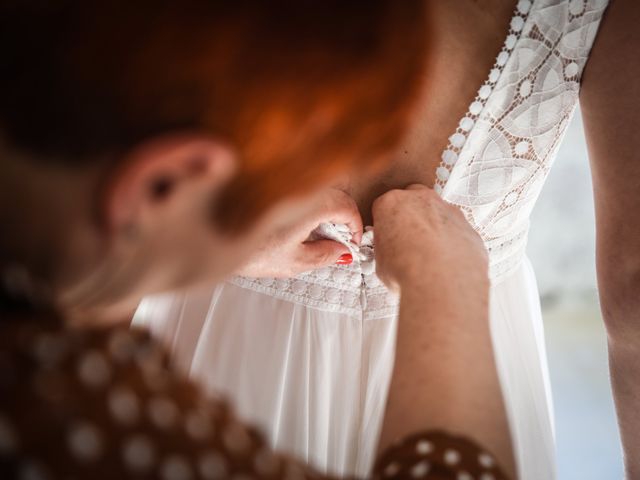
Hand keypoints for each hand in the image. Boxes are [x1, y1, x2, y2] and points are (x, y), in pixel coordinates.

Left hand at [235, 188, 362, 277]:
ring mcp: (287, 181)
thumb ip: (325, 255)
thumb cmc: (248, 251)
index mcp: (310, 204)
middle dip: (341, 216)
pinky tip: (293, 222)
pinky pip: (300, 186)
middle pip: (335, 193)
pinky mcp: (272, 182)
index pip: (346, 206)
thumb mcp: (294, 261)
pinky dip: (306, 201)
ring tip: (313, 232)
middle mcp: (300, 186)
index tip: (352, 241)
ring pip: (317, 187)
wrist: (212, 238)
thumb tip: (343, 250)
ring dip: (324, 207)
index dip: (355, 226)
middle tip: (336, 239)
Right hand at [372, 184, 487, 291]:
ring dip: (433, 228)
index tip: (387, 236)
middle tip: (407, 241)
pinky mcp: (468, 225)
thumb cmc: (408, 270)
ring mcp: (448, 210)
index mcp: (393, 203)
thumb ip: (386, 248)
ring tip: (428, 255)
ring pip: (438, 213)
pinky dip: (452, 241)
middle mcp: (421, 200)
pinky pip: (457, 230)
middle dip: (411, 216)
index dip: (385, 224)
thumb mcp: (380, 261)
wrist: (441, 283)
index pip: (384, 207)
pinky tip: (446, 261)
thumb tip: (391, 253)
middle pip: (413, 199)